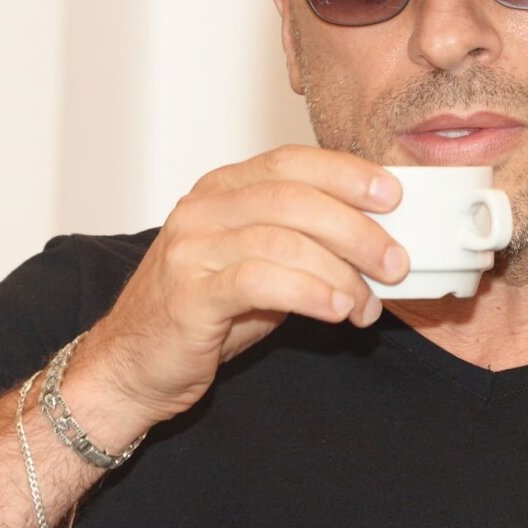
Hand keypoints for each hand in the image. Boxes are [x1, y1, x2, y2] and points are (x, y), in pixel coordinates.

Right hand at [71, 145, 407, 424]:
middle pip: (292, 198)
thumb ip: (303, 246)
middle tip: (395, 261)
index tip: (391, 195)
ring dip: (339, 271)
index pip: (290, 163)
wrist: (132, 365)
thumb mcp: (257, 267)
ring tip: (367, 303)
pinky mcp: (188, 294)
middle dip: (355, 228)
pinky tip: (337, 309)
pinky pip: (259, 281)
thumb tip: (377, 244)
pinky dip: (309, 293)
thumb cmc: (200, 315)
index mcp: (221, 191)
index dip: (345, 173)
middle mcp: (203, 210)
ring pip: (281, 239)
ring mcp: (190, 249)